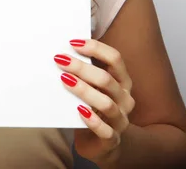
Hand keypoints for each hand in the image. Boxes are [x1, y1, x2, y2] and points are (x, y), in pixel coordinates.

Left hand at [53, 39, 135, 163]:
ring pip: (106, 103)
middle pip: (106, 79)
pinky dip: (92, 121)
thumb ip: (85, 69)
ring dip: (84, 90)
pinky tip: (79, 110)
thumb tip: (63, 49)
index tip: (72, 43)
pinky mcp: (112, 139)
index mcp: (122, 80)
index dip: (95, 48)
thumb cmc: (93, 107)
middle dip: (82, 68)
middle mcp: (125, 98)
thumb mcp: (93, 86)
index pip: (115, 59)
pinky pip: (105, 131)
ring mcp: (121, 119)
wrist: (101, 142)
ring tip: (65, 81)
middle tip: (60, 60)